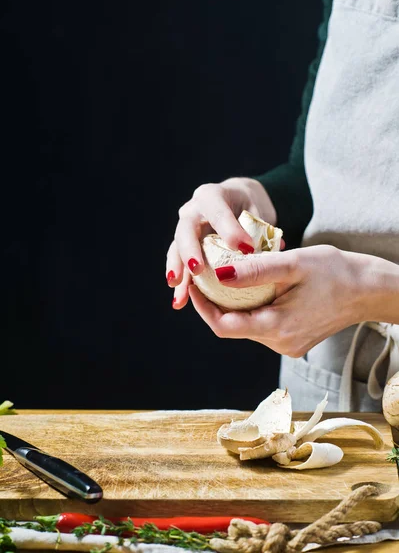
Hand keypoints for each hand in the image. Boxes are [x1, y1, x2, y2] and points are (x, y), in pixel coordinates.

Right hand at [166, 177, 280, 308]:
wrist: (237, 201)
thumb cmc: (250, 207)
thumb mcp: (258, 212)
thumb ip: (261, 230)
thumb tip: (277, 249)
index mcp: (212, 196)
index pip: (218, 212)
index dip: (230, 230)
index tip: (245, 248)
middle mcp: (193, 210)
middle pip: (186, 229)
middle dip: (190, 251)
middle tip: (198, 270)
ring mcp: (185, 229)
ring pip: (177, 250)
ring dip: (179, 274)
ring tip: (181, 295)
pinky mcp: (184, 247)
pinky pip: (179, 265)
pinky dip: (182, 285)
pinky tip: (180, 303)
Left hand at [188, 244, 367, 357]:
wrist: (369, 290)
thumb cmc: (335, 272)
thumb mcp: (294, 264)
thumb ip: (255, 271)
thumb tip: (218, 275)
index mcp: (276, 327)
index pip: (223, 326)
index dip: (202, 307)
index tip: (194, 284)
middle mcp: (279, 343)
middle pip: (233, 326)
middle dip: (215, 303)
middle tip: (207, 275)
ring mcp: (287, 345)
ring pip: (246, 326)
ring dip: (234, 304)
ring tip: (228, 276)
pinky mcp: (293, 341)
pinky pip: (262, 326)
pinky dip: (252, 308)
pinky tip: (253, 287)